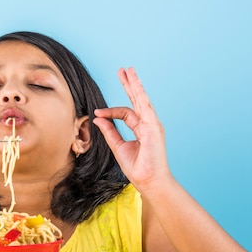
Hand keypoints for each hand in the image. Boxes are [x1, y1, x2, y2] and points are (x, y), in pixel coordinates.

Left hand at [93, 68, 171, 191]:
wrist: (149, 181)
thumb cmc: (137, 167)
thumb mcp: (118, 146)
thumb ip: (109, 131)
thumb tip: (98, 118)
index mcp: (141, 128)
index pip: (126, 113)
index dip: (111, 111)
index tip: (97, 112)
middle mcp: (148, 124)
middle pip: (137, 100)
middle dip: (130, 84)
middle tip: (123, 70)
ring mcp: (153, 125)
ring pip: (142, 100)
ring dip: (135, 85)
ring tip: (128, 71)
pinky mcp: (153, 129)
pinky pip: (145, 109)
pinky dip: (140, 96)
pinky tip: (135, 85)